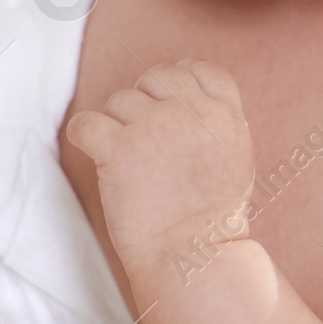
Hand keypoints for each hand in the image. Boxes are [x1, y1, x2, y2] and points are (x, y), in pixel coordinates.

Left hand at [66, 59, 254, 283]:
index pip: (200, 69)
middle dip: (146, 100)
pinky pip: (85, 122)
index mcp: (225, 116)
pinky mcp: (119, 149)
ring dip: (117, 126)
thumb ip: (219, 122)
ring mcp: (155, 128)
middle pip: (157, 76)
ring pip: (119, 100)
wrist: (195, 255)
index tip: (169, 102)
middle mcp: (192, 113)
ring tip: (131, 162)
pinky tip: (98, 156)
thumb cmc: (213, 217)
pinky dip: (84, 137)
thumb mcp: (237, 158)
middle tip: (145, 137)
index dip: (181, 78)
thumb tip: (191, 96)